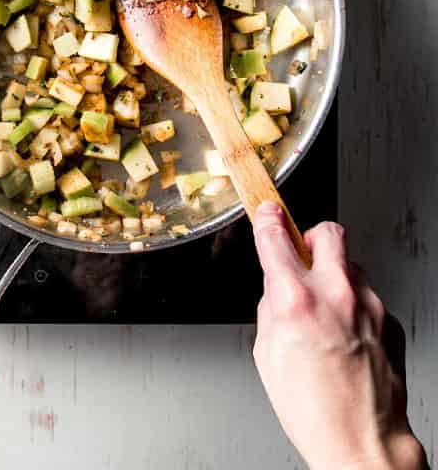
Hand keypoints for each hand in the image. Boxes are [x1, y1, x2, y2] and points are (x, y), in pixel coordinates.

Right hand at [253, 204, 426, 469]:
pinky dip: (356, 309)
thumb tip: (276, 288)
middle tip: (304, 255)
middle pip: (326, 231)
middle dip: (311, 237)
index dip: (268, 220)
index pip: (276, 236)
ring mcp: (369, 306)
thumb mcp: (267, 354)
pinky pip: (369, 300)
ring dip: (336, 279)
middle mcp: (336, 293)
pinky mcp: (390, 322)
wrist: (363, 444)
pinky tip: (348, 339)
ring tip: (328, 314)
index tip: (268, 213)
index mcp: (296, 299)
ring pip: (351, 267)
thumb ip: (271, 309)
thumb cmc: (313, 411)